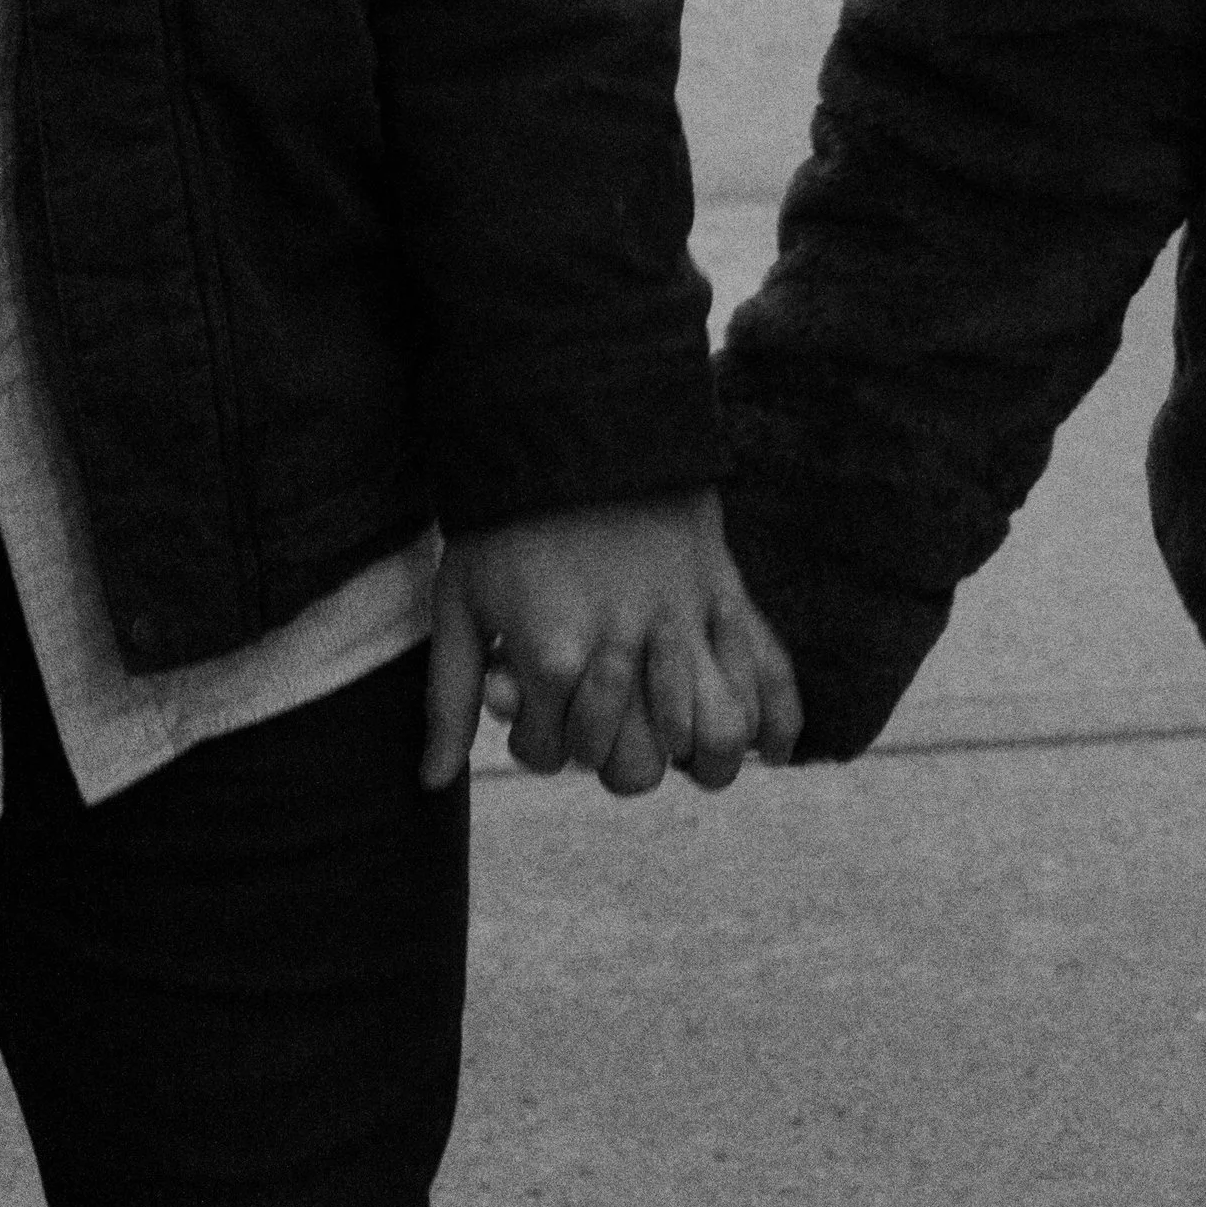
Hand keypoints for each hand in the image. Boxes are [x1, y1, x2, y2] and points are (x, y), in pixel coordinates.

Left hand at [418, 488, 802, 795]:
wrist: (571, 423)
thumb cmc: (505, 520)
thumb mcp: (458, 604)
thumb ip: (448, 701)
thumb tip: (429, 783)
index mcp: (553, 656)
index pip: (552, 753)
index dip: (536, 742)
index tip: (531, 708)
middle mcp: (624, 649)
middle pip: (633, 766)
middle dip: (610, 761)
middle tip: (599, 731)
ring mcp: (683, 621)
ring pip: (713, 736)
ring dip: (698, 760)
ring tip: (683, 756)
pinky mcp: (724, 590)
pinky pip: (768, 670)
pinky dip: (776, 720)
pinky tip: (769, 749)